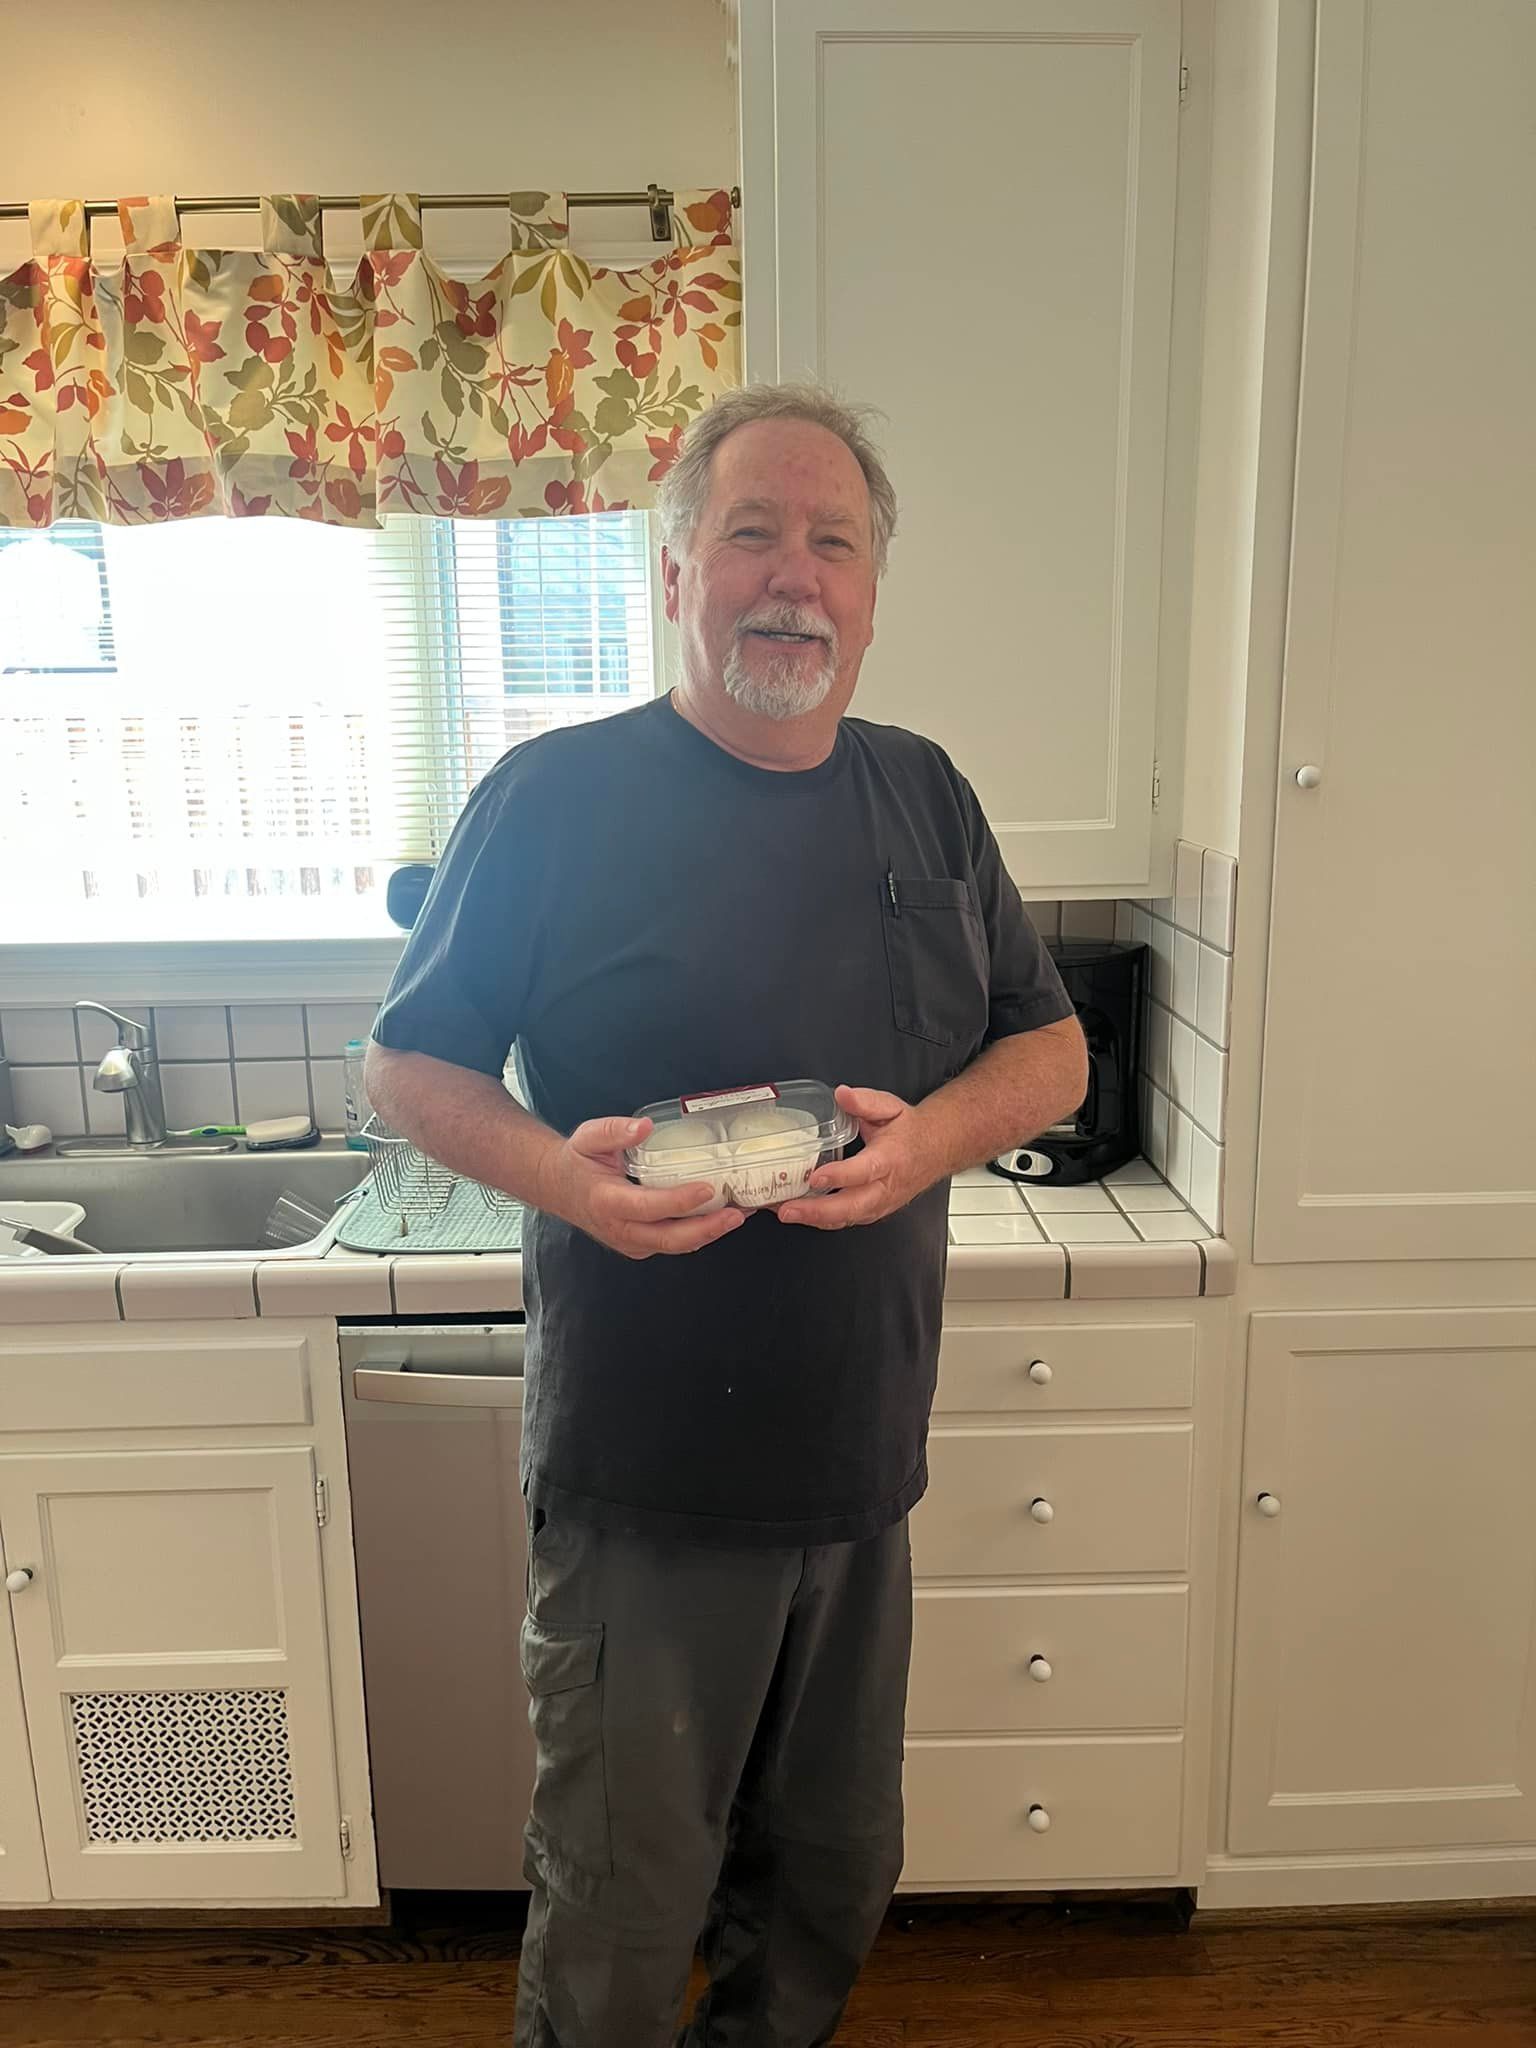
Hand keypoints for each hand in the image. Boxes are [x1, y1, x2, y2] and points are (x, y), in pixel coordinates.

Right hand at [540, 1116, 745, 1260]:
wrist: (559, 1188)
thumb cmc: (577, 1161)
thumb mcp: (588, 1137)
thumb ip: (615, 1130)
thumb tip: (644, 1126)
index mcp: (607, 1201)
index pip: (649, 1206)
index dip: (680, 1201)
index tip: (708, 1188)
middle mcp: (620, 1228)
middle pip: (668, 1238)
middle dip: (706, 1229)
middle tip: (735, 1214)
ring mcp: (630, 1242)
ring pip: (674, 1246)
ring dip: (708, 1234)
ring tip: (737, 1216)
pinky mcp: (639, 1245)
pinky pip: (672, 1244)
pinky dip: (698, 1235)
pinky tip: (719, 1219)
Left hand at [774, 1085, 945, 1230]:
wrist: (936, 1149)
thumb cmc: (910, 1130)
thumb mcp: (890, 1106)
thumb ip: (865, 1101)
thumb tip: (842, 1094)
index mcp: (890, 1158)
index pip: (864, 1171)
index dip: (840, 1176)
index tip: (816, 1177)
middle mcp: (886, 1186)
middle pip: (852, 1206)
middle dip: (817, 1211)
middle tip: (787, 1208)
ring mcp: (881, 1203)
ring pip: (848, 1218)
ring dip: (815, 1219)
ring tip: (786, 1212)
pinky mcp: (874, 1211)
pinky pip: (847, 1220)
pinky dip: (822, 1221)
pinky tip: (801, 1214)